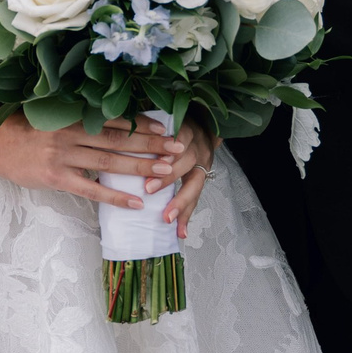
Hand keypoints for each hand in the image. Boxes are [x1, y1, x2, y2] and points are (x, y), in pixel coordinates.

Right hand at [0, 114, 187, 211]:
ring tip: (166, 172)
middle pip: (118, 140)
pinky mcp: (57, 178)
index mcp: (73, 116)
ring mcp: (64, 157)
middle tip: (178, 147)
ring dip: (140, 167)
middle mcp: (72, 134)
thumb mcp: (53, 117)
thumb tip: (112, 124)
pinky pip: (92, 190)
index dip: (141, 124)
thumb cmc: (26, 129)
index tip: (165, 127)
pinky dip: (115, 197)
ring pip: (109, 163)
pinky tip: (136, 203)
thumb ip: (79, 120)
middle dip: (151, 144)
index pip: (114, 120)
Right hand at [159, 121, 218, 239]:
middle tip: (149, 191)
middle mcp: (200, 157)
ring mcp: (193, 140)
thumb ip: (181, 195)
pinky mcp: (184, 123)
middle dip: (171, 185)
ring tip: (147, 170)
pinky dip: (162, 140)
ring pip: (183, 153)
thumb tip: (178, 232)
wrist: (204, 119)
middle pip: (190, 174)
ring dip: (165, 163)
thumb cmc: (190, 153)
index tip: (172, 225)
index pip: (193, 194)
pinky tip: (148, 143)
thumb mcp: (190, 173)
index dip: (183, 209)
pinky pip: (176, 132)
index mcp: (201, 172)